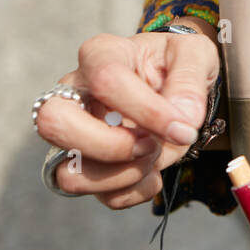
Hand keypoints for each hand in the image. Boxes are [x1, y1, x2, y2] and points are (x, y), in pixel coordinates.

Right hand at [34, 18, 219, 208]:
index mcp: (102, 55)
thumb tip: (183, 120)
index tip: (184, 129)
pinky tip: (153, 173)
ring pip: (69, 173)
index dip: (149, 113)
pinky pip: (99, 194)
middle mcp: (75, 93)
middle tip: (151, 144)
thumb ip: (190, 82)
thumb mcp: (196, 55)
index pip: (106, 82)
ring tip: (155, 156)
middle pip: (54, 123)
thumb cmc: (177, 63)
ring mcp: (74, 132)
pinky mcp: (86, 163)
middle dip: (111, 146)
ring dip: (123, 175)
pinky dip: (133, 191)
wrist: (174, 82)